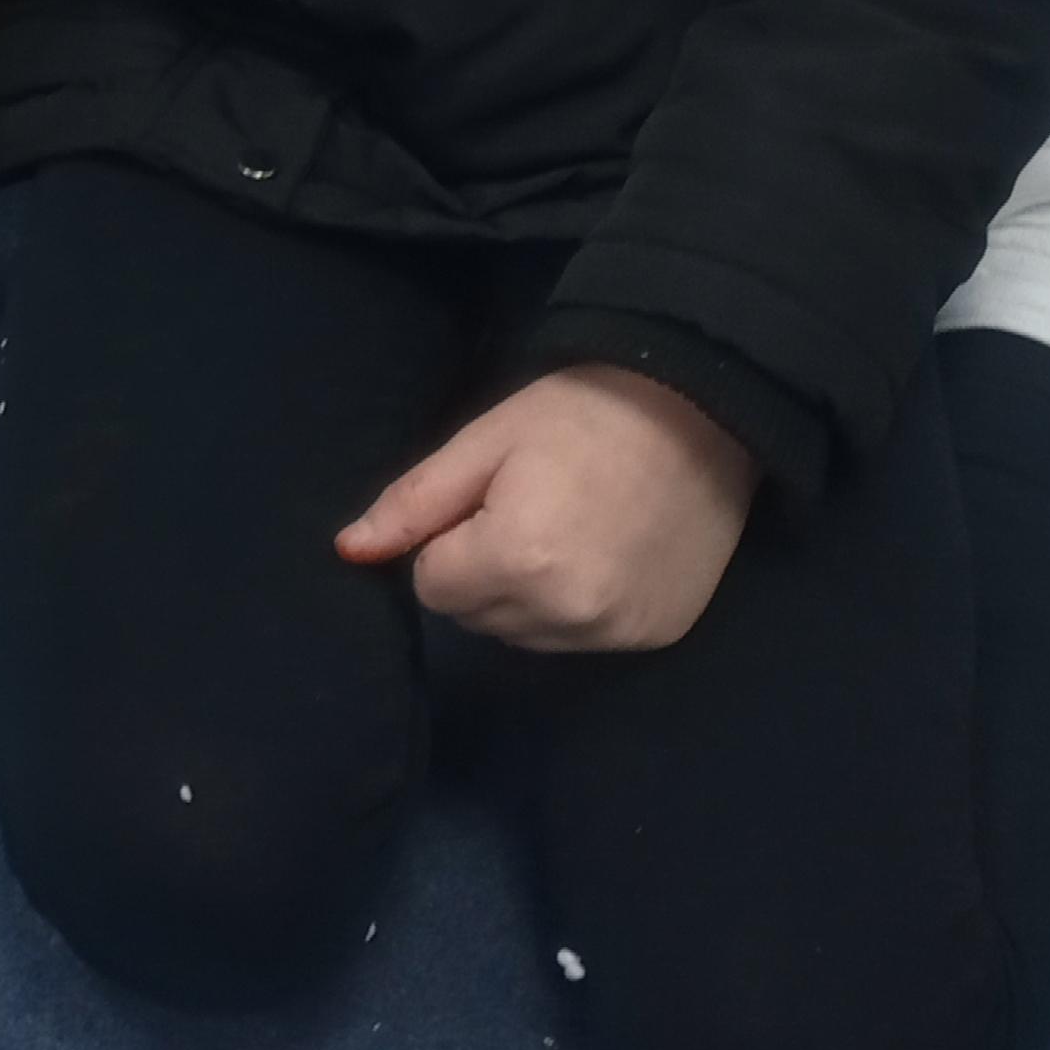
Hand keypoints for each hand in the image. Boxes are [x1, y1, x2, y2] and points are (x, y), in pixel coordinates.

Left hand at [336, 365, 756, 653]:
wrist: (701, 410)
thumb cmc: (580, 414)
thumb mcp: (483, 443)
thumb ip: (414, 505)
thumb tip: (348, 552)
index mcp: (517, 561)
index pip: (431, 587)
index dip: (447, 540)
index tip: (488, 499)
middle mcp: (568, 613)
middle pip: (477, 618)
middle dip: (481, 571)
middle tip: (528, 507)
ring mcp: (618, 633)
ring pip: (525, 635)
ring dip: (526, 596)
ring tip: (567, 528)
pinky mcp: (656, 636)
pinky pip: (583, 639)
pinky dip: (578, 607)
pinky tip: (602, 552)